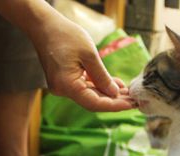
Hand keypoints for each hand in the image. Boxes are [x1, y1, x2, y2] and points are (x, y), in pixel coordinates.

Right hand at [0, 0, 135, 111]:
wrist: (44, 26)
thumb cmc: (65, 36)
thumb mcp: (89, 54)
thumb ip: (102, 76)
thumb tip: (116, 93)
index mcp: (67, 85)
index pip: (95, 103)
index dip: (115, 106)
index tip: (131, 104)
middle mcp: (63, 90)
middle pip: (93, 102)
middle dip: (115, 101)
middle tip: (135, 100)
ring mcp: (63, 86)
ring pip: (90, 95)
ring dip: (109, 94)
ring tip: (129, 92)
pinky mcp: (65, 81)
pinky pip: (85, 87)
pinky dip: (100, 86)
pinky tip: (116, 85)